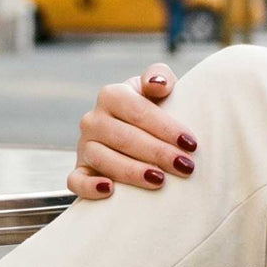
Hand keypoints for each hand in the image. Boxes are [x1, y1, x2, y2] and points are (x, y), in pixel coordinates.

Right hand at [68, 63, 197, 199]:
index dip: (166, 128)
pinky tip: (109, 190)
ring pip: (103, 159)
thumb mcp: (156, 89)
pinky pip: (76, 181)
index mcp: (111, 95)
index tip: (191, 144)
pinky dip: (89, 187)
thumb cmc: (150, 111)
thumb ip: (160, 76)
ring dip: (132, 171)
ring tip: (159, 180)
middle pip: (124, 137)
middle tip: (185, 166)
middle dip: (157, 153)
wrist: (133, 133)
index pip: (138, 111)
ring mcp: (83, 146)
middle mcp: (93, 120)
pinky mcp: (79, 171)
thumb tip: (157, 85)